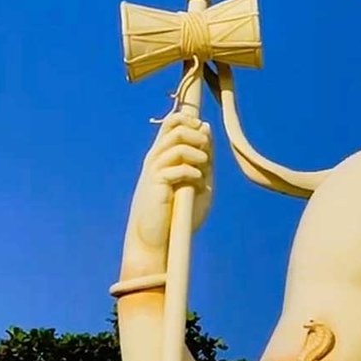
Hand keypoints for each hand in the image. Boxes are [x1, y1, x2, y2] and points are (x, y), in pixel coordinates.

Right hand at [125, 111, 213, 257]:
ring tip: (203, 168)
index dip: (191, 119)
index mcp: (166, 154)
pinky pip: (177, 167)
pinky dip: (193, 172)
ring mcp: (155, 169)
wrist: (159, 240)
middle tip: (205, 153)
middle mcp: (157, 157)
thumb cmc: (180, 213)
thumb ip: (205, 158)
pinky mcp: (155, 183)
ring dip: (198, 153)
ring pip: (177, 143)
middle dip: (197, 134)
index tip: (204, 135)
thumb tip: (206, 127)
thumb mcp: (200, 181)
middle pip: (176, 126)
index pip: (173, 122)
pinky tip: (197, 182)